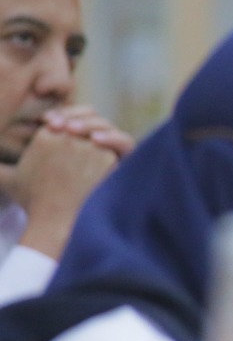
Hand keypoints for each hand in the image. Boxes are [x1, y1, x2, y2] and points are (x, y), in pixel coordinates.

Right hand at [1, 108, 126, 258]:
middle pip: (85, 121)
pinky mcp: (108, 157)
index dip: (69, 124)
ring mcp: (90, 146)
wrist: (56, 222)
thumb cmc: (33, 202)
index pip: (63, 118)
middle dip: (87, 128)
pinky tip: (105, 164)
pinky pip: (115, 147)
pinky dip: (112, 153)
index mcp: (45, 136)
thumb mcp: (9, 180)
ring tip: (95, 155)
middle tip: (88, 141)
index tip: (70, 136)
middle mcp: (67, 136)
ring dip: (100, 140)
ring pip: (101, 132)